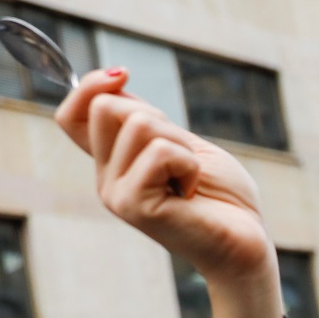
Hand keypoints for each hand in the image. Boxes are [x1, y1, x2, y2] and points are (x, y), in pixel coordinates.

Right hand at [54, 69, 280, 302]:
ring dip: (181, 144)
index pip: (71, 115)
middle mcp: (106, 179)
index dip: (90, 85)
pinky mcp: (133, 206)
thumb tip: (114, 79)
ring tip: (190, 179)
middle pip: (105, 107)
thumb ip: (145, 120)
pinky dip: (190, 165)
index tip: (123, 75)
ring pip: (139, 124)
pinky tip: (192, 194)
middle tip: (182, 156)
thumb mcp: (183, 143)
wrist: (246, 242)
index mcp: (114, 163)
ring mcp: (116, 194)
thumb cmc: (222, 197)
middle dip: (156, 116)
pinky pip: (162, 152)